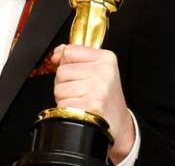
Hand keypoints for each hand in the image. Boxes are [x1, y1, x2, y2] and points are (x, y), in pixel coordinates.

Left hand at [50, 44, 134, 163]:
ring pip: (59, 88)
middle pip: (61, 71)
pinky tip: (81, 110)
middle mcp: (104, 72)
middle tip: (81, 90)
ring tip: (81, 100)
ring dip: (64, 98)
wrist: (118, 122)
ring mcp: (99, 89)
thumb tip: (56, 54)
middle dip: (64, 83)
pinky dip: (67, 110)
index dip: (65, 63)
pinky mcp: (92, 106)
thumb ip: (74, 56)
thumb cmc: (104, 95)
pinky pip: (62, 104)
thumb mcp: (96, 69)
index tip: (76, 72)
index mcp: (106, 58)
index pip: (69, 51)